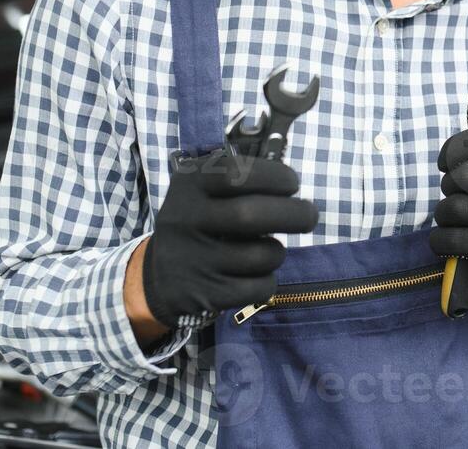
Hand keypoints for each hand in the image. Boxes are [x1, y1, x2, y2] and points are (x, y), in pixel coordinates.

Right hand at [140, 148, 318, 327]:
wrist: (158, 276)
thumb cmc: (200, 222)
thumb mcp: (204, 191)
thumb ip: (240, 180)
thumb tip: (290, 184)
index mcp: (189, 184)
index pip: (236, 174)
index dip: (275, 176)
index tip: (292, 184)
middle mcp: (185, 219)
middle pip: (251, 215)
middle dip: (294, 214)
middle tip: (309, 216)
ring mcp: (192, 259)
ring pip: (261, 255)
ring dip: (277, 252)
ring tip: (268, 249)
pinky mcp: (204, 294)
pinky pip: (257, 287)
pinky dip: (267, 281)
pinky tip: (256, 275)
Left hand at [430, 123, 467, 293]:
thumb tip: (447, 158)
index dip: (455, 148)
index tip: (446, 163)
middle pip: (463, 176)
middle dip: (449, 186)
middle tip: (456, 194)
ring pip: (454, 208)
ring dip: (444, 213)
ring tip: (454, 217)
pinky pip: (452, 240)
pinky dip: (440, 240)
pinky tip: (447, 239)